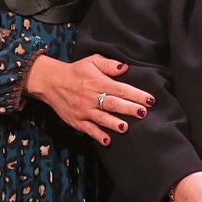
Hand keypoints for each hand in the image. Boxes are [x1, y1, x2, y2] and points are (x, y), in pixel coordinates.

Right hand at [26, 54, 153, 145]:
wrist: (51, 81)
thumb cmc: (76, 71)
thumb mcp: (92, 61)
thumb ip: (109, 64)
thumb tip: (125, 68)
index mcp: (98, 82)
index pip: (120, 89)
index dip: (136, 95)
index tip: (150, 99)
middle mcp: (91, 96)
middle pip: (113, 104)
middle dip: (129, 109)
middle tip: (143, 113)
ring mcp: (83, 110)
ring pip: (101, 118)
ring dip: (114, 123)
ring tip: (125, 127)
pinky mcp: (76, 120)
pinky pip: (88, 129)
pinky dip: (98, 135)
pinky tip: (107, 141)